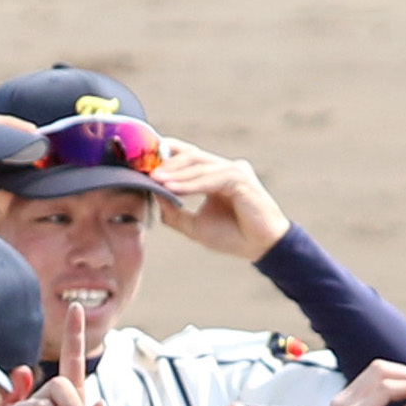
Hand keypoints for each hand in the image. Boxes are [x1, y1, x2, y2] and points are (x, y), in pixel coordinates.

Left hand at [150, 140, 290, 261]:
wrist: (261, 248)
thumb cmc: (233, 237)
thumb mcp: (195, 225)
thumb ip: (174, 212)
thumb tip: (154, 196)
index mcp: (216, 175)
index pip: (189, 158)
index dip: (167, 156)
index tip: (143, 162)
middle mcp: (227, 168)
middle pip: (192, 156)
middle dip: (167, 162)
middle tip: (145, 168)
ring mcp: (235, 171)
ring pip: (200, 165)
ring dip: (176, 173)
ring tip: (155, 179)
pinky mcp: (241, 178)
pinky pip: (212, 178)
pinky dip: (191, 183)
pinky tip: (173, 188)